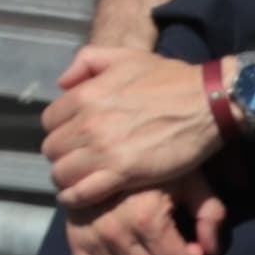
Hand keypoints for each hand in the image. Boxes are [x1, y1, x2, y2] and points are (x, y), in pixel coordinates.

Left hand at [40, 48, 228, 214]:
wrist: (206, 103)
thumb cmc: (169, 79)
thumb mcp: (124, 56)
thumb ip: (87, 61)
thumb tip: (62, 83)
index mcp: (85, 94)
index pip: (49, 121)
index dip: (59, 130)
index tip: (72, 136)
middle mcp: (88, 123)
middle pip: (52, 149)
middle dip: (62, 155)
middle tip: (77, 159)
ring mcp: (103, 151)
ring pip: (62, 173)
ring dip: (67, 178)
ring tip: (79, 178)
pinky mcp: (122, 175)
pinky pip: (81, 193)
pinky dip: (74, 198)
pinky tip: (78, 197)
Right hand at [62, 179, 224, 254]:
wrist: (106, 144)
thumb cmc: (155, 163)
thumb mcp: (190, 179)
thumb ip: (210, 214)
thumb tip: (212, 253)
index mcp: (146, 218)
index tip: (193, 248)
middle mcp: (116, 233)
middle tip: (173, 253)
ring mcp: (92, 239)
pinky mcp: (75, 241)